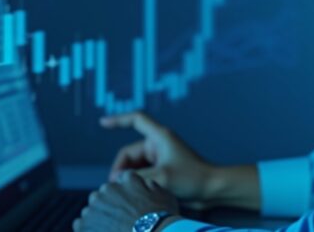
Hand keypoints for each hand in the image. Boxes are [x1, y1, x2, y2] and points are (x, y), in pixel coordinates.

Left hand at [73, 170, 178, 231]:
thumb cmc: (160, 220)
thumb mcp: (165, 196)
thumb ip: (151, 186)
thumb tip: (145, 184)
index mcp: (126, 181)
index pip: (122, 181)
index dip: (127, 193)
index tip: (131, 205)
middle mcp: (107, 190)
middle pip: (104, 195)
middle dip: (110, 205)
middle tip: (121, 220)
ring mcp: (94, 209)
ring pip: (92, 210)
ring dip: (98, 218)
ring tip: (112, 230)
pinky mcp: (84, 226)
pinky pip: (81, 224)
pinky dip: (89, 230)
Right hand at [100, 111, 214, 209]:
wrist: (212, 189)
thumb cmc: (192, 178)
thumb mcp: (161, 178)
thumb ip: (137, 177)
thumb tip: (118, 179)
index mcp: (160, 137)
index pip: (136, 120)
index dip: (118, 119)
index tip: (102, 122)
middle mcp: (158, 144)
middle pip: (129, 154)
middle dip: (121, 169)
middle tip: (117, 188)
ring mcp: (160, 158)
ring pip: (134, 166)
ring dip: (129, 177)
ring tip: (127, 193)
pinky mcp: (162, 170)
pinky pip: (142, 173)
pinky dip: (136, 181)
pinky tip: (135, 194)